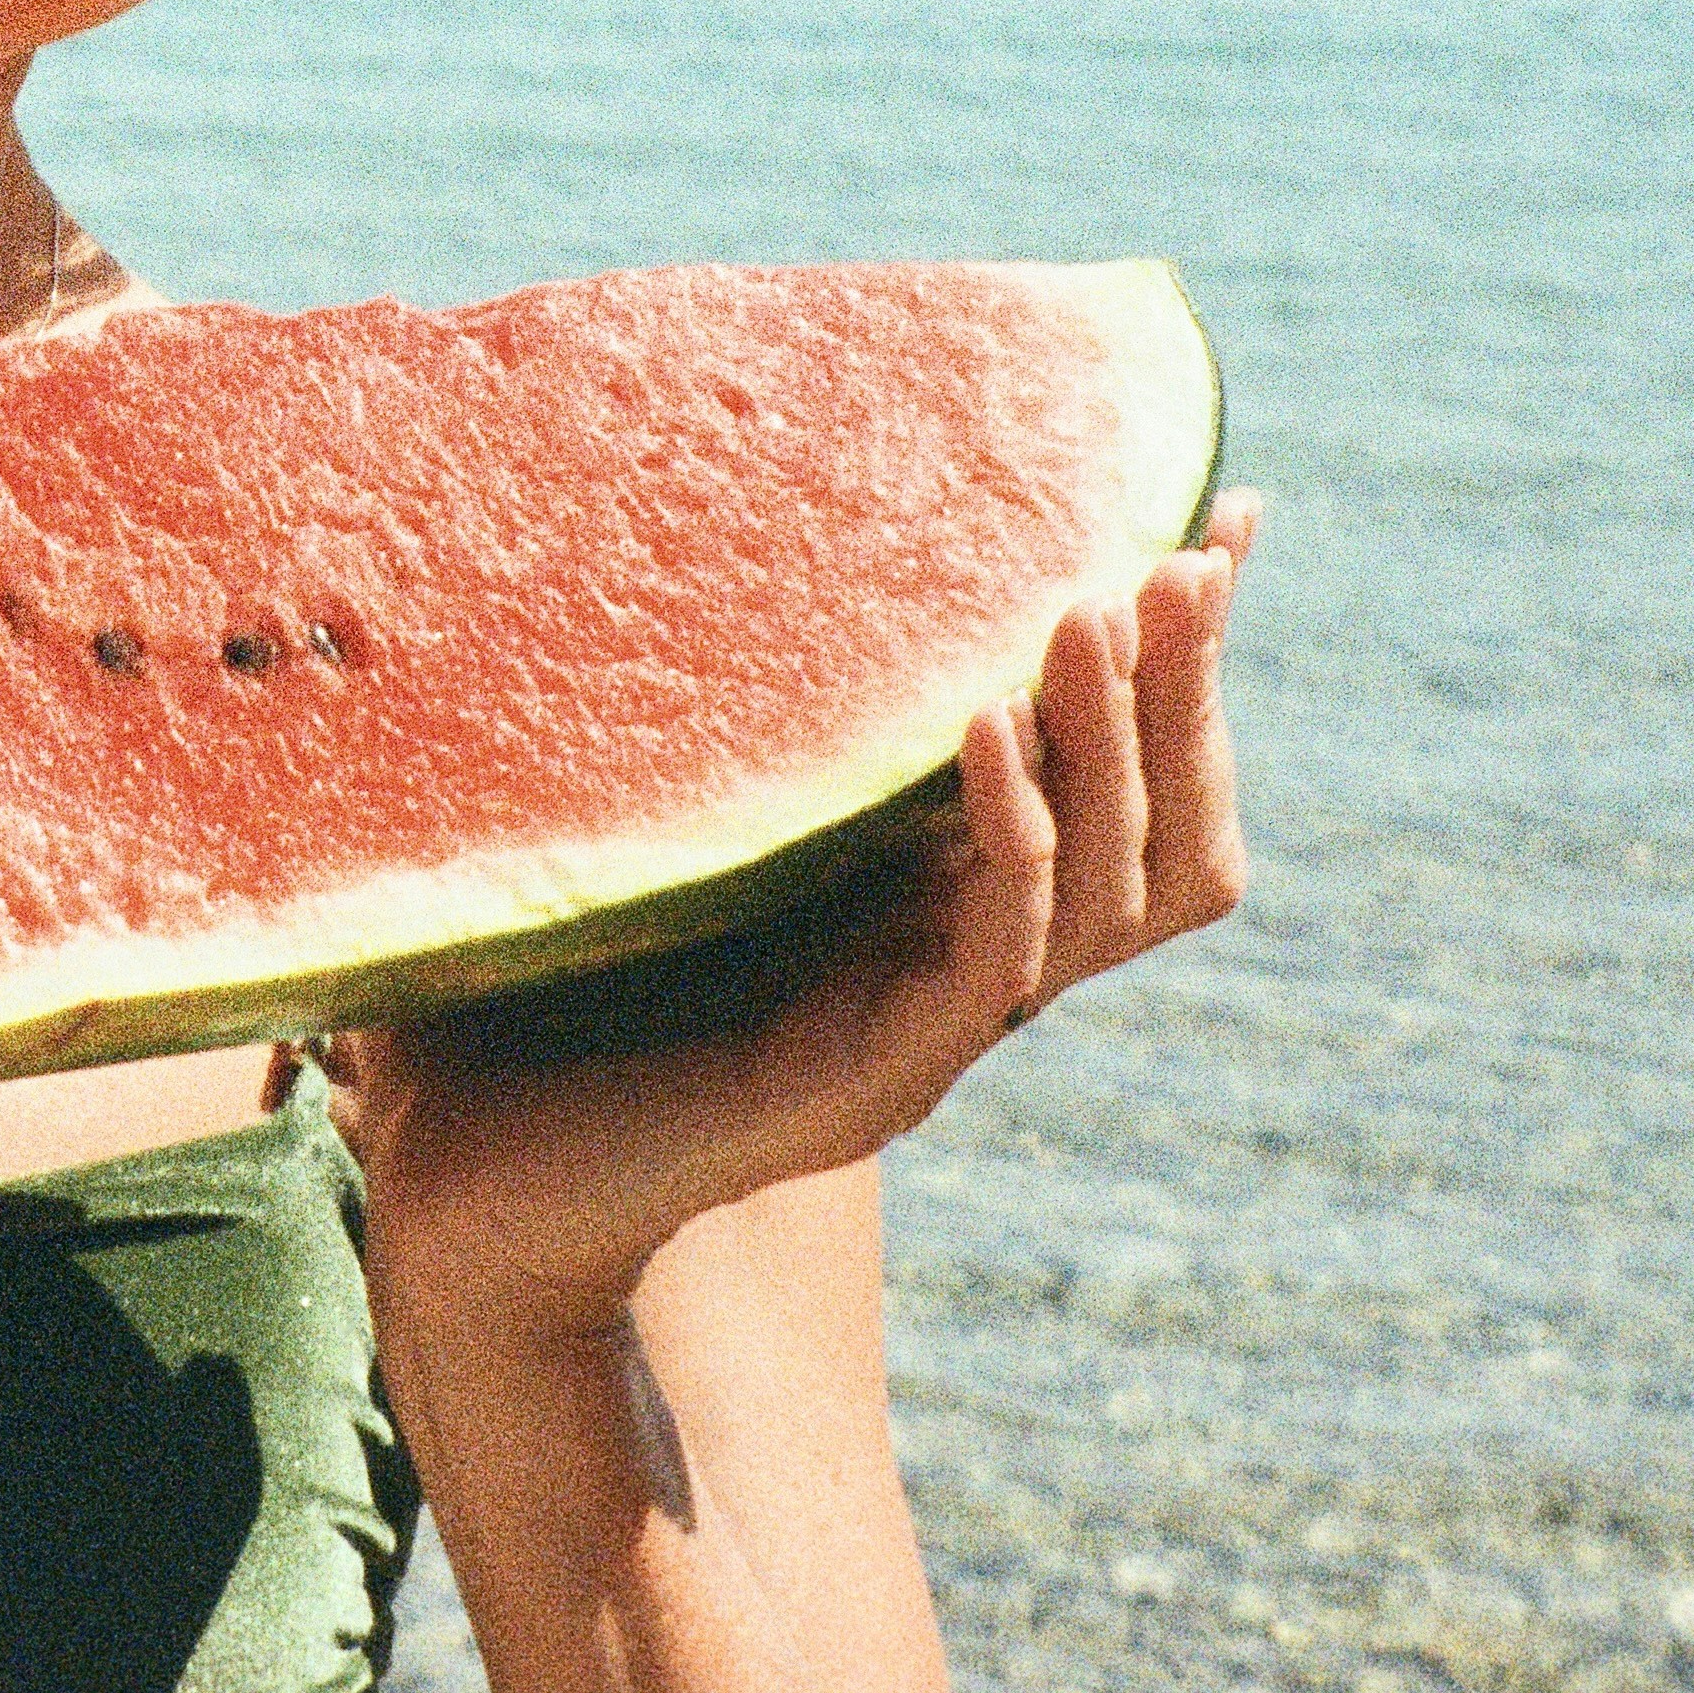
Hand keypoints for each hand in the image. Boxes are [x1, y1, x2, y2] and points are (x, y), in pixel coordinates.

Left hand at [340, 504, 1254, 1355]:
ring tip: (1086, 610)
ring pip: (1108, 899)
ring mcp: (935, 1039)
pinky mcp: (874, 1082)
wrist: (473, 1169)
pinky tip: (976, 717)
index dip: (1189, 674)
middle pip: (1170, 851)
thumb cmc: (559, 986)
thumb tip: (788, 524)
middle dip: (1186, 701)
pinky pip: (989, 953)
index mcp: (950, 915)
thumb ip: (778, 710)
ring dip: (1107, 745)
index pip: (1144, 797)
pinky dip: (1006, 831)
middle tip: (1175, 566)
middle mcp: (972, 981)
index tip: (1220, 523)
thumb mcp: (695, 816)